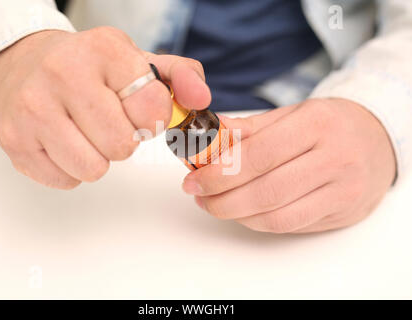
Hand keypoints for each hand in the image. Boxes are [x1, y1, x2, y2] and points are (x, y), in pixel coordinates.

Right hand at [0, 28, 210, 188]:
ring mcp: (32, 109)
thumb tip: (202, 100)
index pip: (150, 107)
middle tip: (109, 122)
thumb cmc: (90, 69)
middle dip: (123, 141)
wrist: (24, 64)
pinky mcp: (14, 141)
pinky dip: (72, 168)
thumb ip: (181, 77)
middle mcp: (62, 73)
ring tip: (86, 133)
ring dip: (98, 157)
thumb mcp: (138, 61)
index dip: (151, 118)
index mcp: (103, 50)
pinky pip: (66, 180)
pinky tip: (64, 141)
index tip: (137, 110)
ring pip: (93, 169)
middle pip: (121, 146)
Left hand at [182, 98, 395, 232]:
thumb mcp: (292, 114)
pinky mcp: (341, 213)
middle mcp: (333, 158)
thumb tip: (210, 134)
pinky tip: (242, 211)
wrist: (377, 141)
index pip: (259, 155)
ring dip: (236, 214)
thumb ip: (250, 127)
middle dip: (221, 198)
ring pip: (277, 216)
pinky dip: (257, 222)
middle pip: (266, 190)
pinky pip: (290, 226)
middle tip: (198, 195)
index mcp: (317, 124)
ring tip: (214, 203)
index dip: (219, 173)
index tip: (193, 179)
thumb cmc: (328, 125)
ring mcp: (341, 190)